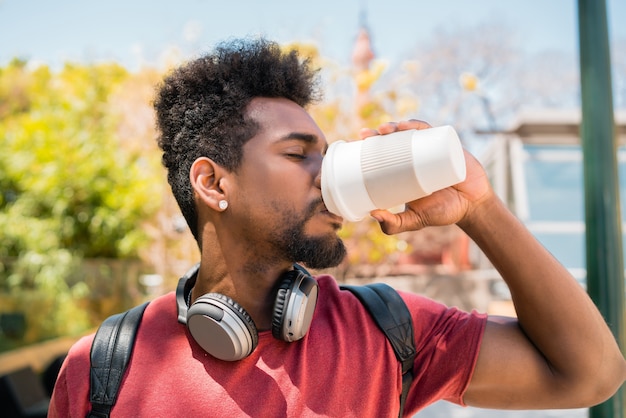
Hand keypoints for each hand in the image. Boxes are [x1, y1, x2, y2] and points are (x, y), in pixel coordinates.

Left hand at [361, 120, 493, 234]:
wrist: (472, 206)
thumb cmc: (443, 211)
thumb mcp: (414, 220)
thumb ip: (394, 225)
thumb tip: (372, 215)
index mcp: (405, 169)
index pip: (385, 152)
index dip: (370, 145)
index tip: (356, 143)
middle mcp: (416, 155)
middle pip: (394, 138)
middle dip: (378, 132)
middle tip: (366, 135)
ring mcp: (431, 147)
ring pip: (409, 131)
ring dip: (395, 125)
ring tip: (385, 130)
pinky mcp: (445, 144)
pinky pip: (430, 130)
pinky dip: (417, 125)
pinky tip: (406, 126)